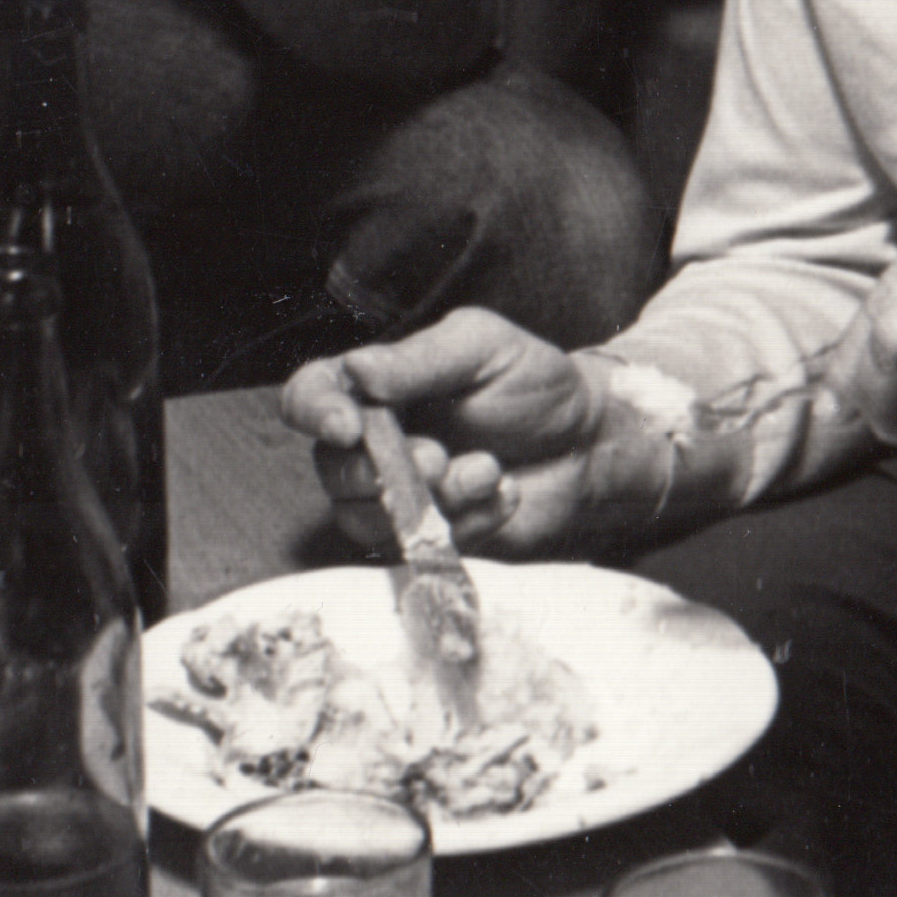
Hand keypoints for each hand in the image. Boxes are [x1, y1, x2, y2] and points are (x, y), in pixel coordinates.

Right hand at [285, 312, 663, 563]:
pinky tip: (506, 493)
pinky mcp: (427, 539)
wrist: (588, 443)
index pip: (308, 397)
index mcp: (375, 388)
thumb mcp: (483, 348)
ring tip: (489, 470)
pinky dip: (470, 522)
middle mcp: (373, 445)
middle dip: (386, 470)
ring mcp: (396, 497)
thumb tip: (356, 370)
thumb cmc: (532, 385)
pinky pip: (421, 548)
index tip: (348, 426)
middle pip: (333, 471)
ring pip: (370, 519)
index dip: (315, 413)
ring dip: (435, 498)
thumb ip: (420, 361)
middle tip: (439, 456)